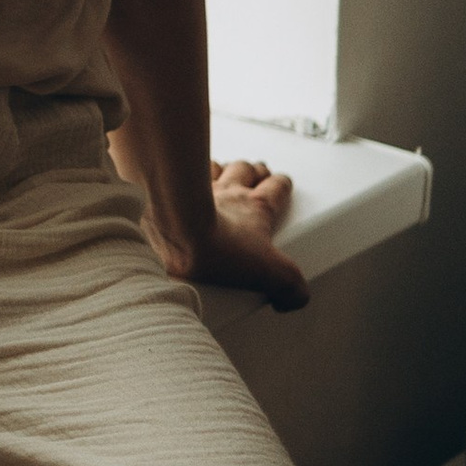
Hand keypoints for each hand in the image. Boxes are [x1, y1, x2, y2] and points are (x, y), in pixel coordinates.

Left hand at [150, 156, 309, 312]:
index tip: (282, 184)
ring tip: (223, 172)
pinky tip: (181, 182)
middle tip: (255, 174)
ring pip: (216, 167)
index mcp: (255, 209)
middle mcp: (229, 193)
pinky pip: (180, 174)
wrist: (174, 234)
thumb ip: (291, 288)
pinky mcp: (170, 194)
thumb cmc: (217, 247)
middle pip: (245, 170)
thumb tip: (295, 298)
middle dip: (253, 171)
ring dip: (223, 169)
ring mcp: (198, 189)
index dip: (281, 185)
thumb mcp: (271, 275)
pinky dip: (184, 174)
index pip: (276, 188)